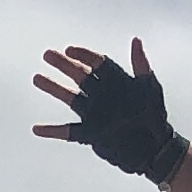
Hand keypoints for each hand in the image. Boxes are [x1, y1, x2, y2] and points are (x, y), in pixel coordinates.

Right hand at [33, 39, 189, 180]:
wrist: (154, 150)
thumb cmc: (155, 117)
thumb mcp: (150, 89)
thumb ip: (141, 66)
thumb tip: (136, 41)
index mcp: (116, 82)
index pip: (97, 63)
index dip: (83, 55)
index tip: (70, 50)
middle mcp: (102, 96)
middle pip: (79, 76)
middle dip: (63, 65)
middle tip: (47, 55)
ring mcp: (94, 114)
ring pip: (69, 98)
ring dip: (53, 88)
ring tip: (37, 78)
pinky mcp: (90, 134)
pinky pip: (67, 132)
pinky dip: (52, 131)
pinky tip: (36, 129)